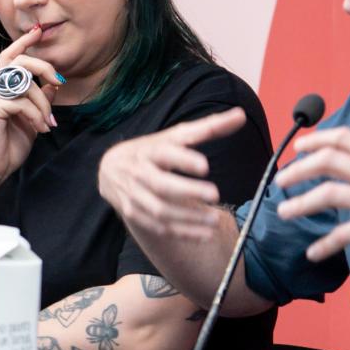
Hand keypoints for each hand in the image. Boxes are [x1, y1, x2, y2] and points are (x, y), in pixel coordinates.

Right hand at [0, 25, 62, 186]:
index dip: (24, 42)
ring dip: (43, 104)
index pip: (11, 56)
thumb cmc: (10, 145)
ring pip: (24, 84)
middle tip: (59, 81)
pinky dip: (36, 116)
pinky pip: (21, 104)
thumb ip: (40, 100)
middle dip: (43, 66)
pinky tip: (40, 130)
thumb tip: (54, 84)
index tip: (39, 30)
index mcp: (4, 88)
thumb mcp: (32, 119)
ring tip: (48, 123)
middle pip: (18, 61)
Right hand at [98, 108, 244, 241]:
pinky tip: (203, 234)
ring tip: (214, 220)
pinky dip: (181, 232)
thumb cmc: (150, 150)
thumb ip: (208, 128)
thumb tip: (240, 115)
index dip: (183, 159)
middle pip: (161, 185)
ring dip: (188, 218)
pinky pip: (158, 227)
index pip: (165, 153)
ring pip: (160, 210)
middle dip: (188, 191)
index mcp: (149, 150)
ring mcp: (134, 196)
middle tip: (215, 194)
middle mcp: (139, 173)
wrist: (109, 169)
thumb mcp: (174, 136)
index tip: (205, 166)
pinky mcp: (134, 214)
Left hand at [273, 125, 349, 260]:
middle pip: (328, 161)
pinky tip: (314, 252)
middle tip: (281, 181)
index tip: (298, 148)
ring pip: (329, 193)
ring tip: (284, 212)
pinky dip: (325, 244)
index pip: (345, 138)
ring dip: (301, 203)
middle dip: (298, 169)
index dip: (317, 139)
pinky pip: (346, 233)